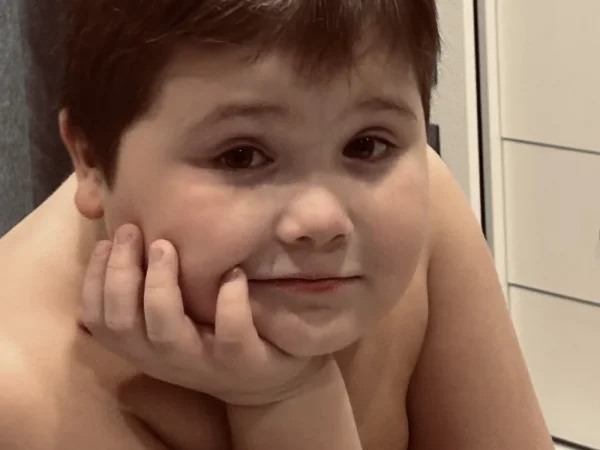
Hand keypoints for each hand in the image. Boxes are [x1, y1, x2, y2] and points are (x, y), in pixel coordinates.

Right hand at [80, 224, 330, 405]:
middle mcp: (166, 358)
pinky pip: (231, 334)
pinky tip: (234, 273)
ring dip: (160, 285)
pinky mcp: (244, 363)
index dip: (94, 281)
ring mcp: (204, 364)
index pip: (100, 321)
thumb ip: (151, 292)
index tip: (104, 241)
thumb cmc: (215, 336)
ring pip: (166, 331)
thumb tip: (118, 247)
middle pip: (121, 324)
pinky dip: (230, 300)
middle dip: (119, 274)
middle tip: (131, 231)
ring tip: (166, 246)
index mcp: (145, 345)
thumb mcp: (179, 318)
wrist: (267, 380)